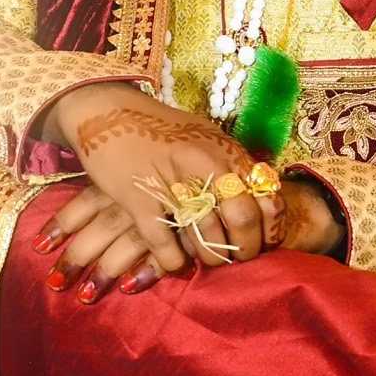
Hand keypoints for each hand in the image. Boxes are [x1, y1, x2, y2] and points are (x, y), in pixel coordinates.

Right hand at [42, 83, 281, 289]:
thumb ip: (232, 168)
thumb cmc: (160, 130)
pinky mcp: (138, 198)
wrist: (107, 112)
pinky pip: (165, 243)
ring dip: (210, 257)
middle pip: (242, 218)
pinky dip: (173, 261)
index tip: (262, 244)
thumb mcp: (206, 140)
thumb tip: (262, 202)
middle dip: (244, 248)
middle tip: (236, 258)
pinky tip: (175, 263)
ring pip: (206, 234)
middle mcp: (204, 163)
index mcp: (225, 150)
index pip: (265, 195)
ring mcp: (171, 180)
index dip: (268, 228)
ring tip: (206, 261)